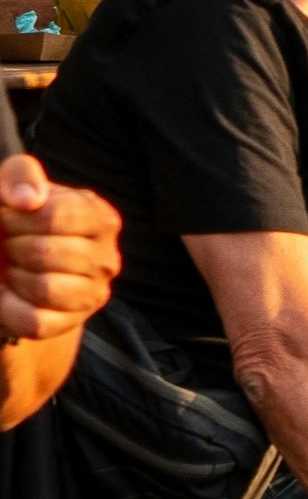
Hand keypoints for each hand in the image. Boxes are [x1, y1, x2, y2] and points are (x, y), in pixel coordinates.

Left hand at [0, 156, 122, 345]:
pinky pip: (35, 320)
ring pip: (43, 289)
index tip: (9, 218)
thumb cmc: (18, 220)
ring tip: (13, 268)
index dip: (15, 218)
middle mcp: (107, 258)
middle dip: (11, 248)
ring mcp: (93, 294)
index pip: (51, 217)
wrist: (12, 267)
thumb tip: (27, 201)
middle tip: (10, 245)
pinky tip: (9, 293)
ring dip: (13, 276)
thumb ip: (21, 175)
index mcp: (100, 218)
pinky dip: (9, 307)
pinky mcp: (72, 322)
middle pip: (43, 253)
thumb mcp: (15, 186)